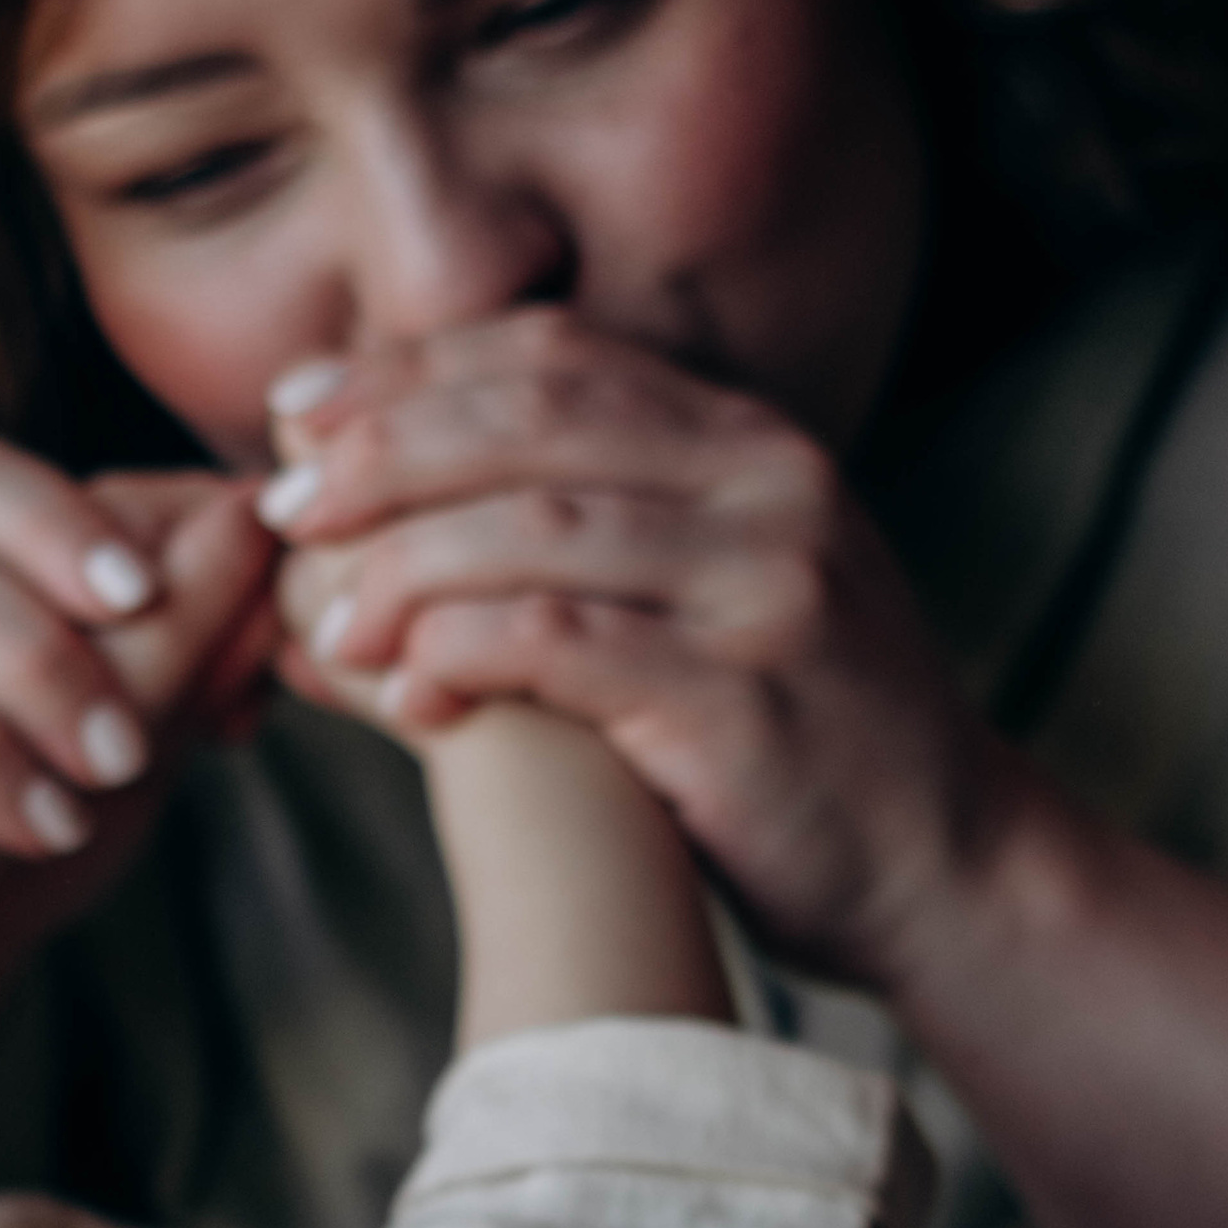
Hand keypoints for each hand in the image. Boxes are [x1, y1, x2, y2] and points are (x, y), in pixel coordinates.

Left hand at [267, 313, 1006, 991]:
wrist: (945, 871)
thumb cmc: (790, 747)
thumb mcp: (709, 602)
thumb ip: (588, 540)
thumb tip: (370, 528)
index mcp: (750, 443)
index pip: (554, 356)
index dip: (410, 371)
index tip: (300, 411)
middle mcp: (768, 488)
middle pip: (528, 420)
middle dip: (381, 455)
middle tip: (282, 509)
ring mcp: (763, 589)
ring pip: (531, 529)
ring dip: (402, 573)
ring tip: (326, 630)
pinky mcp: (740, 698)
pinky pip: (560, 646)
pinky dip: (460, 658)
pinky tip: (405, 697)